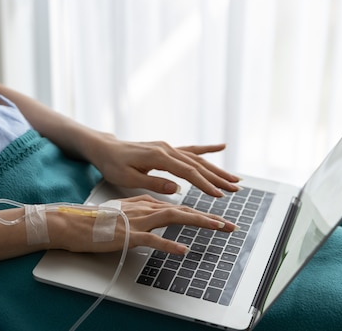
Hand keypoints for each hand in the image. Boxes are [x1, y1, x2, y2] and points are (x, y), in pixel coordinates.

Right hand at [48, 195, 238, 254]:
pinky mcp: (127, 234)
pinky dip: (169, 245)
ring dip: (198, 222)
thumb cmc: (97, 221)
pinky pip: (152, 240)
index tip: (219, 220)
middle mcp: (145, 208)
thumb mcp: (125, 212)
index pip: (179, 207)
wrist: (74, 222)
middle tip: (230, 225)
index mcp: (145, 203)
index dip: (201, 213)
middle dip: (209, 217)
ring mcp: (137, 220)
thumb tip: (161, 216)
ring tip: (218, 228)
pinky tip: (182, 251)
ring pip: (174, 218)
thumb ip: (144, 212)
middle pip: (183, 210)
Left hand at [84, 133, 240, 197]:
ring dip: (216, 169)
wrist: (105, 149)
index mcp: (158, 156)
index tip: (218, 195)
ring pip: (197, 159)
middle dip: (218, 178)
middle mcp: (166, 149)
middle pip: (198, 165)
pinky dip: (206, 149)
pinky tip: (221, 147)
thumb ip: (153, 183)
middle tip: (235, 189)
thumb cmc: (113, 165)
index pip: (187, 172)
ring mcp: (168, 147)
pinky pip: (190, 149)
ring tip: (234, 178)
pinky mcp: (167, 148)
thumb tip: (176, 189)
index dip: (204, 185)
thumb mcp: (128, 178)